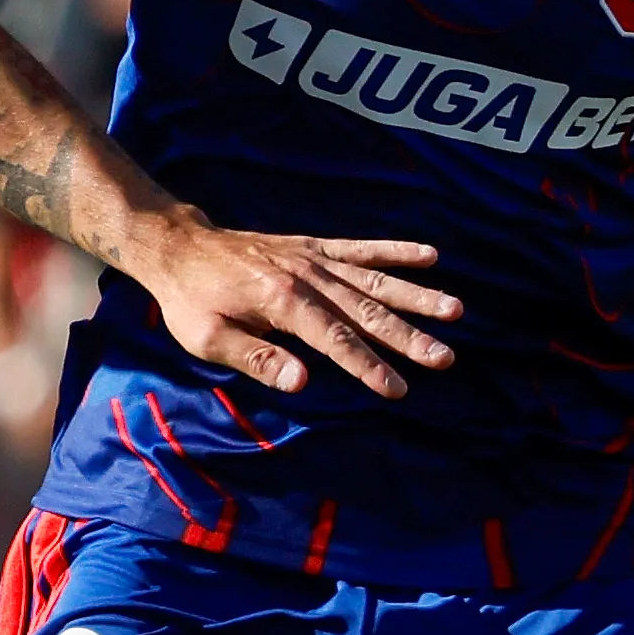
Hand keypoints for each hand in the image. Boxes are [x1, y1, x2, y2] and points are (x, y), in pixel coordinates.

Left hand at [119, 216, 459, 398]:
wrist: (178, 246)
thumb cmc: (189, 300)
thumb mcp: (207, 338)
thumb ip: (255, 359)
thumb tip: (301, 382)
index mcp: (281, 301)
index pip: (334, 340)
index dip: (368, 366)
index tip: (398, 389)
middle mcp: (305, 275)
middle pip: (365, 310)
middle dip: (407, 336)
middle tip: (445, 358)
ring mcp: (313, 258)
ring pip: (374, 279)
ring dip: (416, 295)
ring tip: (455, 310)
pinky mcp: (314, 246)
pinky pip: (360, 248)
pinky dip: (395, 250)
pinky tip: (431, 256)